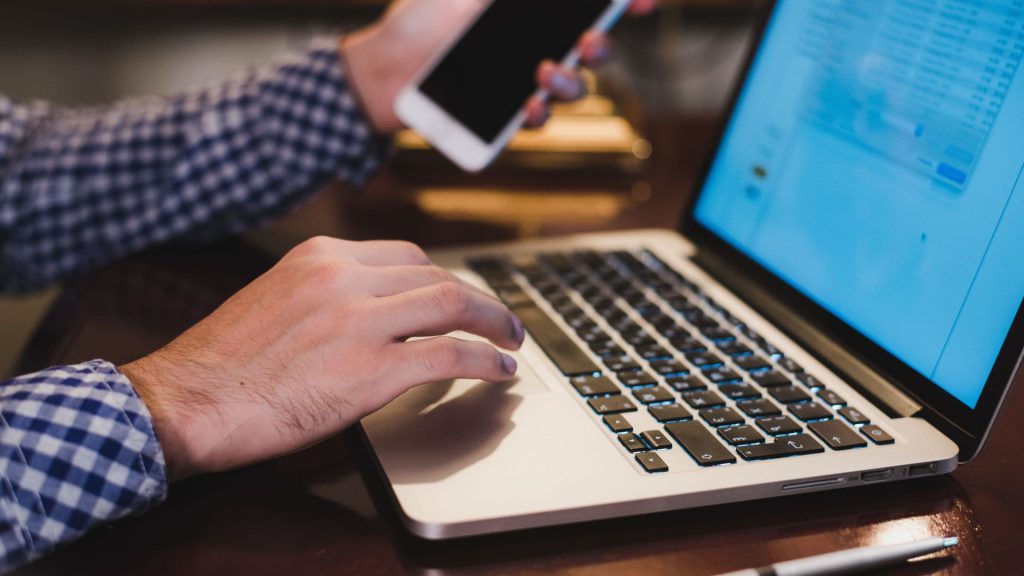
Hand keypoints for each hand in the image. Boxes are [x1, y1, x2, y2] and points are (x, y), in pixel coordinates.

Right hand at [120, 237, 523, 480]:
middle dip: (479, 299)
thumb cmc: (224, 364)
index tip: (461, 296)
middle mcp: (345, 279)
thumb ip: (328, 296)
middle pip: (437, 277)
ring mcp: (360, 322)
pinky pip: (448, 355)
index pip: (407, 257)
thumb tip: (375, 313)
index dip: (444, 279)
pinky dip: (484, 361)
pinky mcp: (370, 370)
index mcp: (322, 259)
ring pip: (453, 306)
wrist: (186, 403)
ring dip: (494, 323)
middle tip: (501, 320)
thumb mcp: (275, 301)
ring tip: (511, 341)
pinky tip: (498, 370)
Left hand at [343, 0, 656, 132]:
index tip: (640, 1)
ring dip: (573, 84)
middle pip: (592, 48)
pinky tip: (528, 106)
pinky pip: (536, 121)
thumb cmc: (421, 17)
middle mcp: (537, 45)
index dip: (623, 3)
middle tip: (589, 42)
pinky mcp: (506, 116)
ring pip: (573, 89)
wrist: (385, 66)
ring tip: (546, 74)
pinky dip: (538, 115)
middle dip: (601, 45)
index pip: (590, 7)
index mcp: (533, 12)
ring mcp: (524, 82)